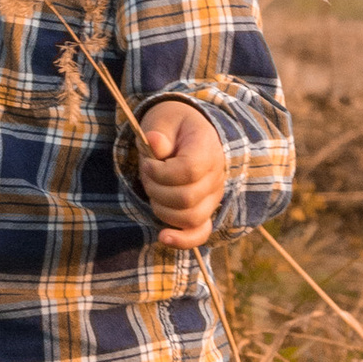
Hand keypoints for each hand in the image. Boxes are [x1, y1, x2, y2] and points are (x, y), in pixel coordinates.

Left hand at [137, 100, 226, 249]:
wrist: (186, 133)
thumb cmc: (171, 127)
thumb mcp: (161, 121)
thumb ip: (159, 133)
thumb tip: (153, 142)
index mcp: (207, 148)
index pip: (188, 171)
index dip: (161, 172)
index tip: (148, 162)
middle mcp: (216, 175)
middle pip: (187, 199)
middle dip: (156, 190)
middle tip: (147, 174)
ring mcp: (213, 196)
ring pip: (189, 218)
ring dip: (161, 208)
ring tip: (154, 189)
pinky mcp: (205, 211)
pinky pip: (200, 233)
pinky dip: (183, 240)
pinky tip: (164, 237)